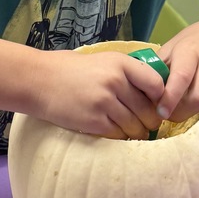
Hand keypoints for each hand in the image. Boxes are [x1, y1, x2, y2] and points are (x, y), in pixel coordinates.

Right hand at [33, 50, 166, 139]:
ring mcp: (105, 102)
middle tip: (147, 124)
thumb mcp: (102, 60)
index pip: (156, 84)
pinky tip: (115, 132)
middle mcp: (115, 81)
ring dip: (137, 133)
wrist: (38, 80)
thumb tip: (154, 89)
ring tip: (132, 131)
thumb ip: (126, 71)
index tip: (156, 103)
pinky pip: (119, 135)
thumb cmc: (69, 69)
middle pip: (149, 110)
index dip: (160, 97)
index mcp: (120, 63)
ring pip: (136, 127)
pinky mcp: (94, 121)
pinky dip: (120, 137)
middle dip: (151, 121)